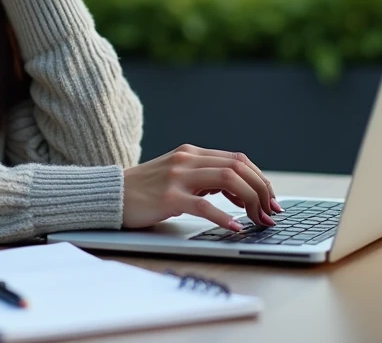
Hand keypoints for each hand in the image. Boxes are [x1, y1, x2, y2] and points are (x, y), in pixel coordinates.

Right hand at [122, 144, 282, 230]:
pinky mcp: (168, 197)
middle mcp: (187, 159)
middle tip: (270, 212)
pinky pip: (203, 206)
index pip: (238, 159)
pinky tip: (235, 227)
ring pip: (227, 181)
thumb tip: (238, 193)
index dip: (260, 179)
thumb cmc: (145, 190)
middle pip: (238, 167)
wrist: (110, 194)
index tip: (270, 199)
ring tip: (258, 219)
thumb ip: (204, 178)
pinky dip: (224, 216)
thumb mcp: (177, 175)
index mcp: (192, 153)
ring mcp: (177, 177)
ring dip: (250, 201)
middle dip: (261, 190)